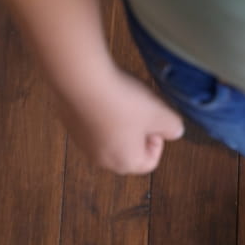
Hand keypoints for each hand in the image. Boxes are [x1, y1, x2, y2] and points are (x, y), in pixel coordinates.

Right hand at [57, 68, 184, 174]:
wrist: (82, 81)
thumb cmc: (124, 103)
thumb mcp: (162, 115)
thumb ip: (174, 128)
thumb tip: (174, 132)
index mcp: (125, 163)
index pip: (149, 163)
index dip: (158, 142)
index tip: (156, 123)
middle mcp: (101, 159)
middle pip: (129, 151)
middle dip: (139, 133)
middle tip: (142, 112)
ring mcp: (82, 143)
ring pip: (110, 138)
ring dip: (121, 122)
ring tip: (124, 100)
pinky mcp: (69, 125)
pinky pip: (93, 124)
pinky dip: (102, 114)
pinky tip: (106, 95)